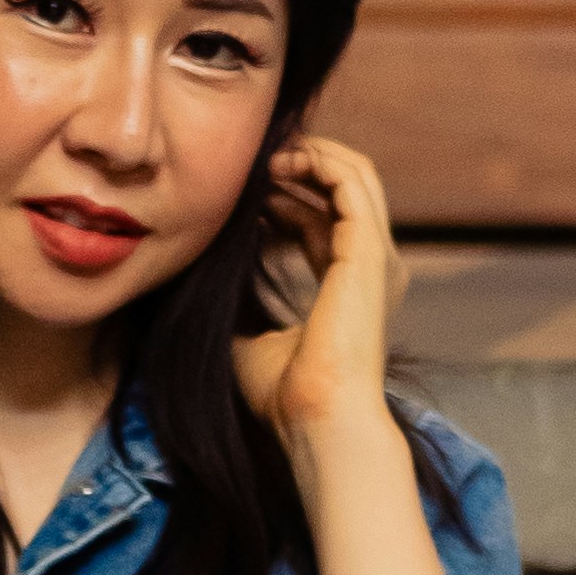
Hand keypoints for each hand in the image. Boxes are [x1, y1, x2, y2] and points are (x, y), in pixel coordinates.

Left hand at [233, 135, 408, 455]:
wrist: (317, 419)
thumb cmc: (285, 397)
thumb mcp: (248, 343)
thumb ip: (235, 310)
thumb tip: (199, 287)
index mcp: (351, 287)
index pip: (323, 222)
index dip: (285, 198)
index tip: (245, 193)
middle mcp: (371, 268)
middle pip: (346, 189)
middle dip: (304, 164)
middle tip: (259, 159)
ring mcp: (376, 258)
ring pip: (356, 175)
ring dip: (312, 155)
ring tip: (269, 155)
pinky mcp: (369, 252)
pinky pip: (352, 182)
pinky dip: (319, 162)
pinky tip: (280, 166)